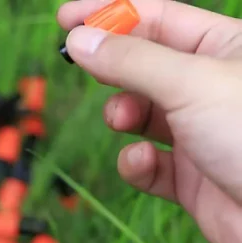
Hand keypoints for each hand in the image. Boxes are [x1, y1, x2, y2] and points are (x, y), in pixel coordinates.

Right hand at [58, 0, 241, 242]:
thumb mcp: (190, 84)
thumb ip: (130, 61)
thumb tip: (79, 39)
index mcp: (225, 49)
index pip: (158, 18)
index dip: (111, 14)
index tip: (68, 18)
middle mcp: (210, 88)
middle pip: (144, 64)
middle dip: (111, 66)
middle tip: (78, 61)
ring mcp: (199, 132)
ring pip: (141, 113)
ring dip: (122, 113)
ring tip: (120, 118)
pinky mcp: (190, 176)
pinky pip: (150, 162)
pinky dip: (137, 162)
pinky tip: (143, 163)